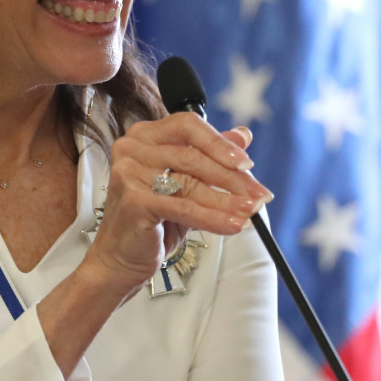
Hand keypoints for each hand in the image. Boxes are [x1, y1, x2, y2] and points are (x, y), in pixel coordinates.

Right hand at [82, 113, 272, 296]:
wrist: (121, 256)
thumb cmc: (153, 218)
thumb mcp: (186, 183)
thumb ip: (210, 157)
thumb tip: (242, 135)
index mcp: (144, 136)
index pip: (188, 125)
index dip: (220, 143)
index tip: (247, 164)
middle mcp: (132, 148)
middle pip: (192, 155)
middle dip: (231, 178)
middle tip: (259, 195)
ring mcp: (128, 172)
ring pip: (190, 184)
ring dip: (227, 200)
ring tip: (251, 212)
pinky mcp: (133, 200)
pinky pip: (183, 208)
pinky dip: (213, 218)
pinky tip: (233, 225)